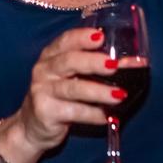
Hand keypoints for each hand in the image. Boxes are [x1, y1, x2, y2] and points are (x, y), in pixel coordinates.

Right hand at [0, 28, 124, 159]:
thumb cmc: (58, 96)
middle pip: (68, 61)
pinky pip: (73, 112)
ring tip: (119, 95)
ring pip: (72, 89)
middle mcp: (44, 69)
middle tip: (114, 66)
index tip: (101, 36)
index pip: (65, 40)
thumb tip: (130, 63)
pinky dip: (93, 114)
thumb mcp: (70, 76)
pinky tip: (106, 116)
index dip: (82, 37)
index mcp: (51, 55)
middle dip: (92, 62)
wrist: (32, 126)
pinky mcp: (45, 112)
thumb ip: (92, 67)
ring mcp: (42, 91)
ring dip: (98, 91)